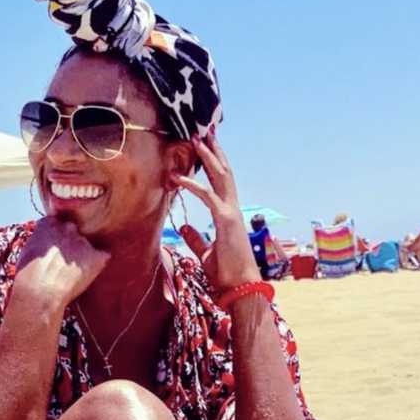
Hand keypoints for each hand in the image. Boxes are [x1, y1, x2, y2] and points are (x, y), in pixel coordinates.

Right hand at [12, 217, 109, 310]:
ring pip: (88, 245)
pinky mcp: (95, 256)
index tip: (54, 253)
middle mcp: (67, 228)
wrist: (39, 291)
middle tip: (64, 264)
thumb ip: (39, 243)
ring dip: (84, 256)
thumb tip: (45, 248)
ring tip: (72, 275)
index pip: (58, 224)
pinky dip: (99, 264)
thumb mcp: (27, 252)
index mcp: (48, 224)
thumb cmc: (27, 277)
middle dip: (71, 245)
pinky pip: (103, 256)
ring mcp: (82, 241)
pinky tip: (88, 275)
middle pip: (73, 232)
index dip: (57, 240)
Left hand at [172, 134, 260, 290]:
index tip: (205, 147)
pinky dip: (192, 186)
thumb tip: (184, 227)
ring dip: (207, 157)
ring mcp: (231, 213)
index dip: (213, 163)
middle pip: (224, 172)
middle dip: (213, 150)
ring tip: (196, 138)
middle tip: (203, 130)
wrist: (241, 288)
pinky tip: (178, 178)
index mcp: (229, 214)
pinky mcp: (226, 221)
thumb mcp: (206, 253)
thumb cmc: (227, 274)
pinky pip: (208, 197)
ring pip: (220, 177)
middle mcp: (232, 209)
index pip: (222, 182)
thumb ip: (196, 239)